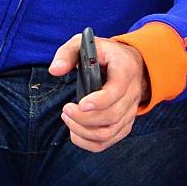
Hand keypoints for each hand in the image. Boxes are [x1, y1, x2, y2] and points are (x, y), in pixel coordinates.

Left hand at [49, 34, 150, 152]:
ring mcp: (130, 111)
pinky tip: (74, 130)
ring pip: (109, 132)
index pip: (117, 90)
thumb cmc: (104, 54)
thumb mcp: (85, 44)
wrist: (130, 64)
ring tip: (68, 117)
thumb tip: (55, 70)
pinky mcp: (124, 124)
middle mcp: (132, 93)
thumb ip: (67, 53)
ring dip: (83, 130)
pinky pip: (108, 141)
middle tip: (66, 109)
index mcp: (125, 69)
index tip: (80, 104)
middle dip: (83, 118)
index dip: (99, 101)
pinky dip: (87, 141)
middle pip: (111, 116)